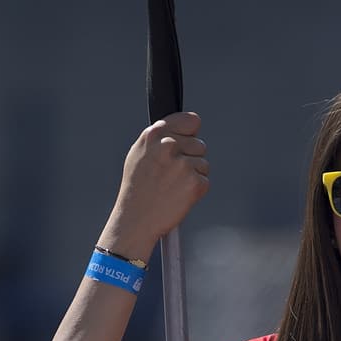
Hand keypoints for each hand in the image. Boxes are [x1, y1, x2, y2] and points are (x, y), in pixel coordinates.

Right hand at [103, 112, 208, 255]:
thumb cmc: (137, 189)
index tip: (184, 146)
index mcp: (155, 133)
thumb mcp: (139, 153)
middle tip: (172, 176)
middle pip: (199, 144)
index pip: (191, 121)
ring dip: (193, 176)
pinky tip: (179, 197)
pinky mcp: (193, 182)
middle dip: (190, 159)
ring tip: (173, 187)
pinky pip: (205, 181)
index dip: (190, 134)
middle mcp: (169, 144)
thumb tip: (185, 128)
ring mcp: (182, 163)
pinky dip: (196, 191)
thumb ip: (161, 137)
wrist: (135, 220)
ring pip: (203, 164)